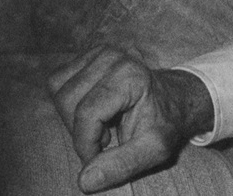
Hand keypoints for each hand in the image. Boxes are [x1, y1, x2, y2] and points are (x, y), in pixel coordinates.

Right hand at [48, 47, 214, 192]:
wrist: (174, 100)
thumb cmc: (164, 124)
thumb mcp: (154, 150)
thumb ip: (121, 165)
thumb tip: (84, 181)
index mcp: (130, 76)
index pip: (87, 114)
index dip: (86, 144)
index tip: (99, 158)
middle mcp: (112, 57)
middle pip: (67, 101)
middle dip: (80, 129)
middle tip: (105, 138)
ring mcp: (98, 52)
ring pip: (59, 90)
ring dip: (72, 116)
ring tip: (101, 124)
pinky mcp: (88, 55)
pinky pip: (59, 81)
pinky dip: (69, 102)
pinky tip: (94, 110)